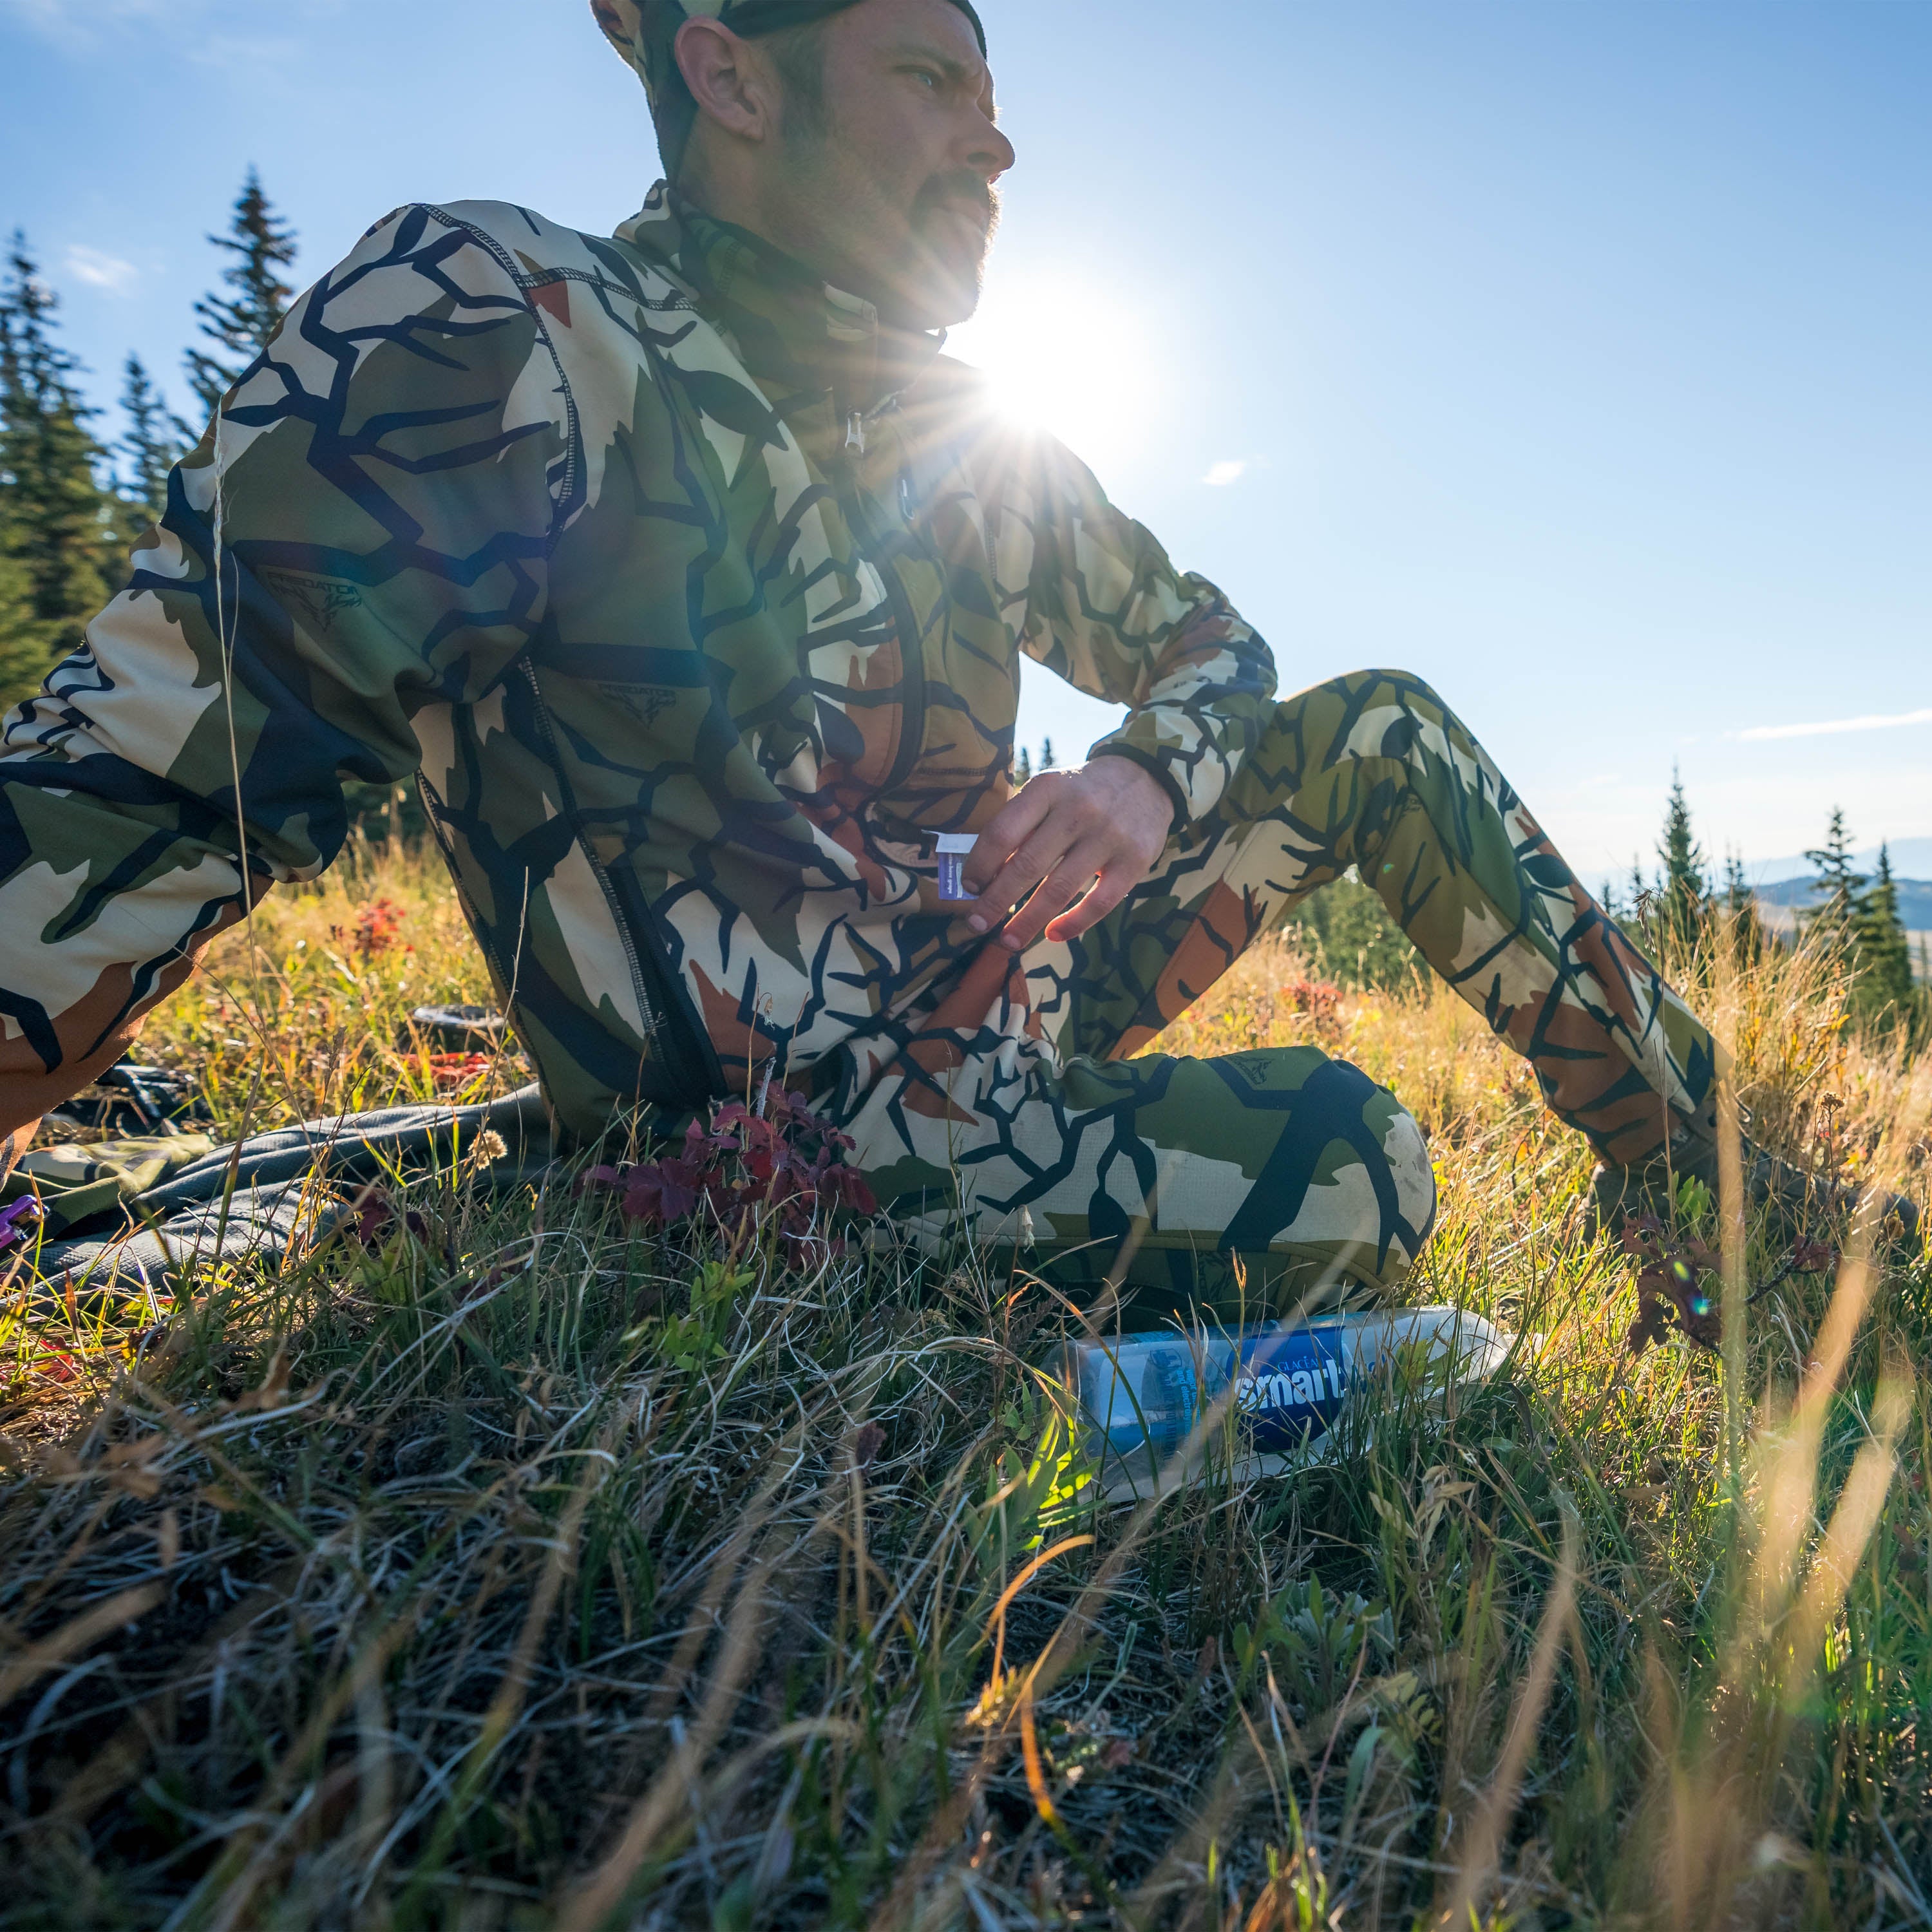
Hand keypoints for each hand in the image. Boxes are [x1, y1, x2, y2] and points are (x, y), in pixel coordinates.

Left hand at [963, 757, 1174, 951]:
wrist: (1146, 778)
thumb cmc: (1082, 792)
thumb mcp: (1049, 791)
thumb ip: (1021, 824)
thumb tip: (986, 876)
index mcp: (1047, 789)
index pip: (1003, 832)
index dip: (980, 864)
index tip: (969, 887)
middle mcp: (1077, 810)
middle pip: (1027, 865)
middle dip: (996, 901)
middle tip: (976, 924)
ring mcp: (1108, 836)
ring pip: (1060, 889)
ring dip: (1028, 921)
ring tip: (1007, 941)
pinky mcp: (1135, 861)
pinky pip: (1099, 902)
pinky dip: (1074, 924)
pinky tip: (1053, 935)